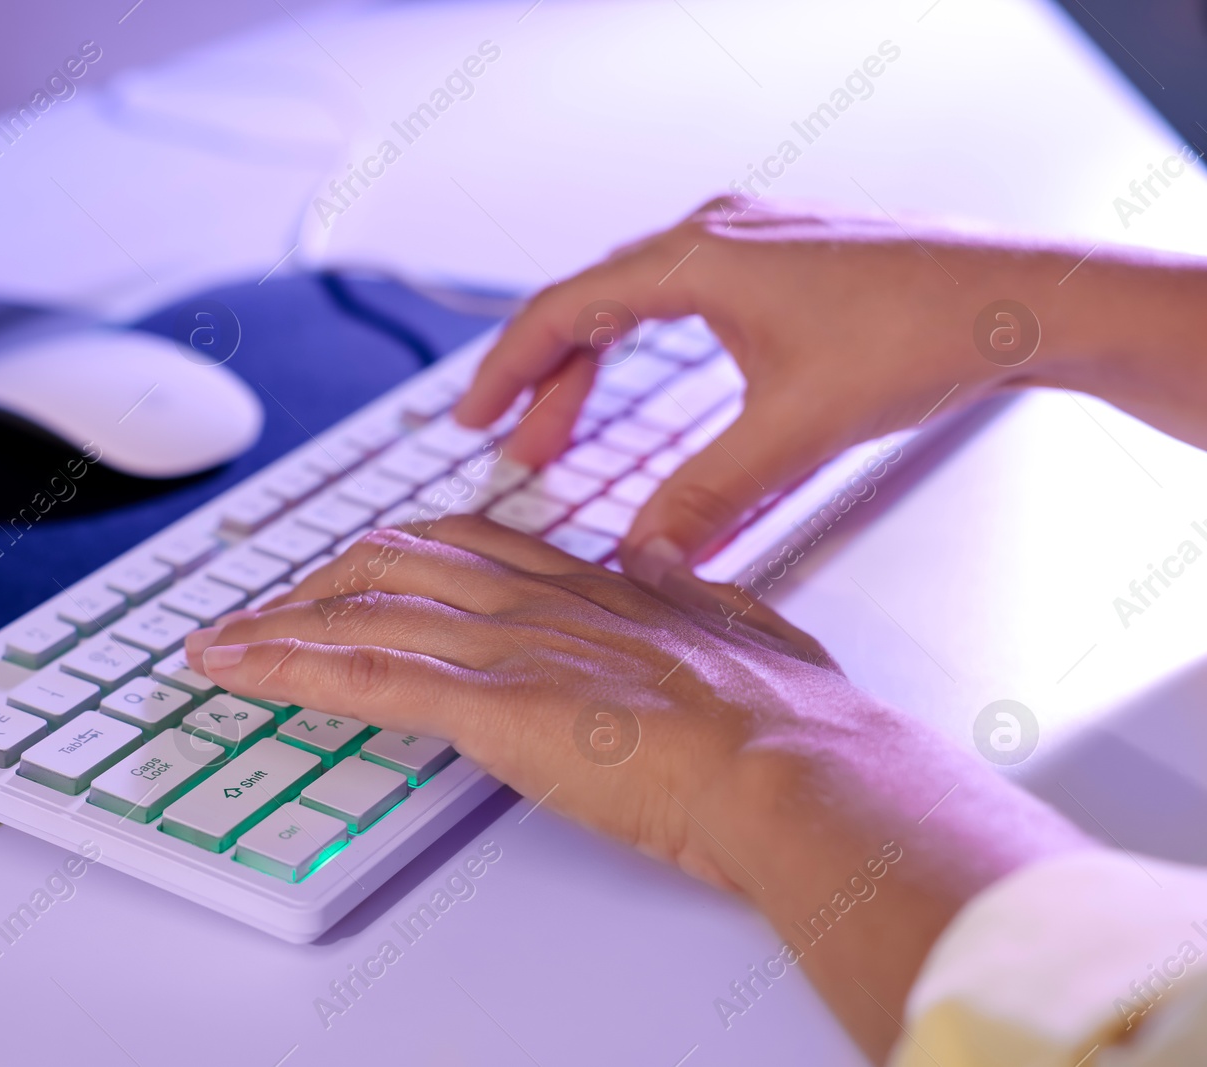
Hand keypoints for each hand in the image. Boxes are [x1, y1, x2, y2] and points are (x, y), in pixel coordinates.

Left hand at [186, 514, 836, 889]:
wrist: (797, 765)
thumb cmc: (788, 720)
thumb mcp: (743, 628)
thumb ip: (691, 591)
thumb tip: (658, 565)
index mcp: (591, 586)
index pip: (467, 545)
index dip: (398, 553)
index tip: (359, 570)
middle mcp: (537, 600)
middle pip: (395, 562)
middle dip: (322, 583)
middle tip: (274, 610)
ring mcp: (508, 645)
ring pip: (362, 612)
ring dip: (278, 627)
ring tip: (220, 642)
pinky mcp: (491, 703)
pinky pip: (362, 676)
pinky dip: (284, 669)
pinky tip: (233, 667)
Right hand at [452, 197, 1206, 580]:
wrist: (1020, 298)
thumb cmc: (922, 336)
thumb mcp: (796, 431)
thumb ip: (706, 498)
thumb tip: (641, 560)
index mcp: (694, 259)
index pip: (562, 311)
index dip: (506, 372)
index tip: (470, 421)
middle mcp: (709, 236)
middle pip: (588, 307)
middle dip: (545, 383)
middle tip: (512, 447)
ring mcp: (744, 242)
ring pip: (631, 304)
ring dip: (591, 369)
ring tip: (559, 436)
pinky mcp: (776, 262)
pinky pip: (675, 300)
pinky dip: (640, 351)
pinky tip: (640, 393)